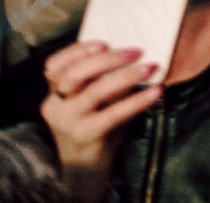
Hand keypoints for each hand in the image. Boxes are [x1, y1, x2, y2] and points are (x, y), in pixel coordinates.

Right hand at [40, 41, 160, 177]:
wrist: (85, 167)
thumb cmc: (94, 124)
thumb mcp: (91, 100)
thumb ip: (99, 79)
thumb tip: (133, 51)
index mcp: (54, 93)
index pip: (54, 66)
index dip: (77, 50)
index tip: (105, 42)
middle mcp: (55, 106)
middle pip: (74, 74)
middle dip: (107, 59)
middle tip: (137, 51)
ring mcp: (68, 123)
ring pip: (95, 91)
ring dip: (127, 76)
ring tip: (151, 67)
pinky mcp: (85, 136)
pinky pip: (114, 114)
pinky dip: (137, 100)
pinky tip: (156, 92)